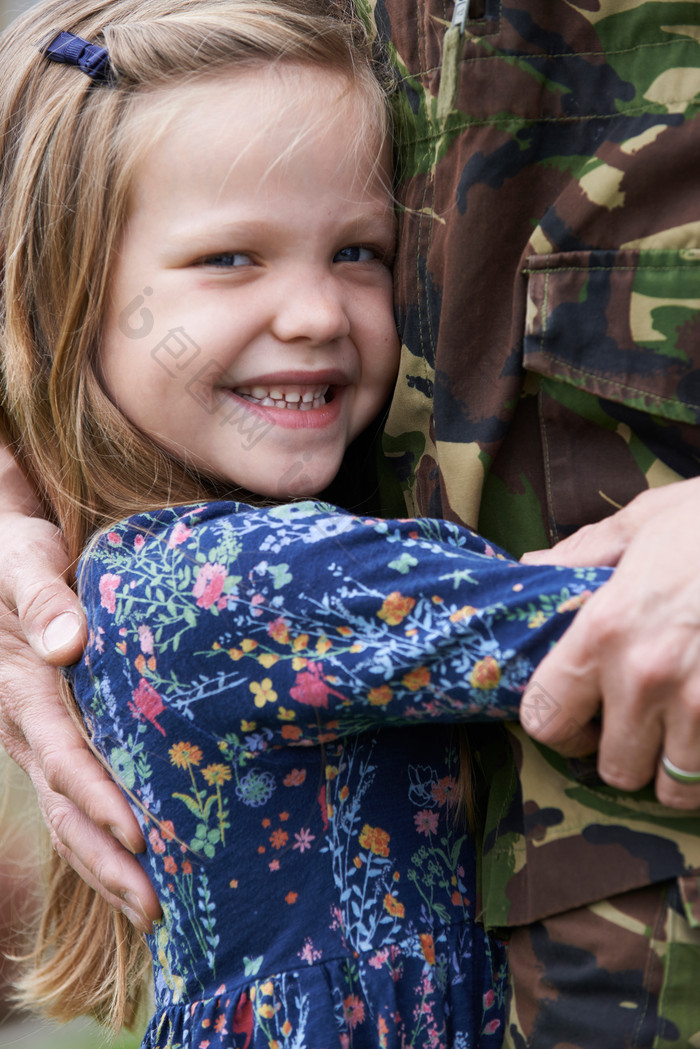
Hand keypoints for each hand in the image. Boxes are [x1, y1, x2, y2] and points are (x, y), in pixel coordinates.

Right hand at [0, 510, 160, 930]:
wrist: (3, 558)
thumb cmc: (18, 553)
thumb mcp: (23, 561)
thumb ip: (43, 599)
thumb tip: (67, 644)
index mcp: (22, 688)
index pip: (62, 755)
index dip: (97, 797)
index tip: (138, 835)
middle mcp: (27, 725)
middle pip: (65, 807)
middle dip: (107, 861)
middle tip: (157, 905)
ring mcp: (39, 738)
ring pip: (68, 816)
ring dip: (107, 866)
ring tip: (155, 910)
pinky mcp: (57, 737)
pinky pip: (75, 800)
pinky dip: (102, 841)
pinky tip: (140, 867)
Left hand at [519, 480, 699, 808]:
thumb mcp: (643, 521)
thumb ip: (582, 553)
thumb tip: (536, 568)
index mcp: (606, 630)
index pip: (546, 718)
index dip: (556, 724)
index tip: (575, 716)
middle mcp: (648, 677)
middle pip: (614, 769)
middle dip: (622, 752)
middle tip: (636, 724)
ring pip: (675, 787)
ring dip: (675, 766)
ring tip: (681, 730)